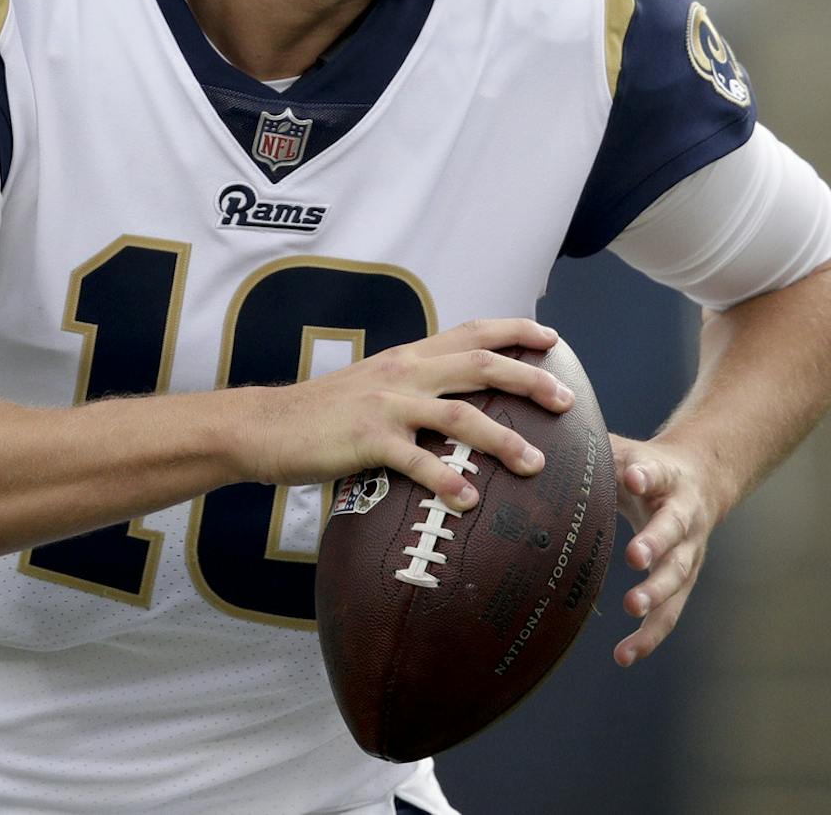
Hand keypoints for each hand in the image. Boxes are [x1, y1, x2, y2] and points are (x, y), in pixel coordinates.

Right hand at [240, 317, 573, 509]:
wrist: (265, 425)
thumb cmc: (324, 413)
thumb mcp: (376, 384)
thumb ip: (416, 386)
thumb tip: (458, 406)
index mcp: (409, 356)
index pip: (472, 330)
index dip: (515, 330)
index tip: (553, 337)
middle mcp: (405, 373)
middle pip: (480, 365)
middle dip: (529, 379)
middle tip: (566, 400)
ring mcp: (387, 405)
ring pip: (459, 415)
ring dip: (501, 439)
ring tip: (534, 464)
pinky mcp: (367, 441)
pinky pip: (416, 461)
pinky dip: (446, 480)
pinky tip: (468, 501)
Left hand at [609, 435, 719, 667]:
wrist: (699, 478)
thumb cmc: (645, 466)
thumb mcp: (625, 450)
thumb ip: (593, 450)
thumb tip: (538, 445)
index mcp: (667, 476)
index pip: (656, 472)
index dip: (645, 474)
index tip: (633, 476)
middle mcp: (684, 513)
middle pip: (674, 529)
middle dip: (656, 542)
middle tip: (635, 556)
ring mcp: (689, 549)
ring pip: (678, 573)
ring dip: (656, 591)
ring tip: (632, 607)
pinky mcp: (684, 579)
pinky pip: (669, 612)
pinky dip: (649, 635)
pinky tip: (625, 655)